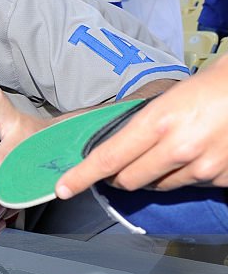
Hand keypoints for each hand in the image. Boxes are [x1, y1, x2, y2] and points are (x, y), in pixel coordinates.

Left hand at [56, 59, 227, 195]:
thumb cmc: (212, 86)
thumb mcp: (168, 99)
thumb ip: (141, 127)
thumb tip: (114, 150)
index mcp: (159, 122)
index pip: (108, 158)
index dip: (81, 176)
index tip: (62, 188)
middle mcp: (179, 149)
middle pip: (129, 181)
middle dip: (119, 176)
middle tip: (121, 165)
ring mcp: (205, 167)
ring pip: (161, 186)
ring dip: (157, 174)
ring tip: (173, 148)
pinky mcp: (224, 179)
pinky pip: (193, 185)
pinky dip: (190, 174)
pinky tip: (202, 152)